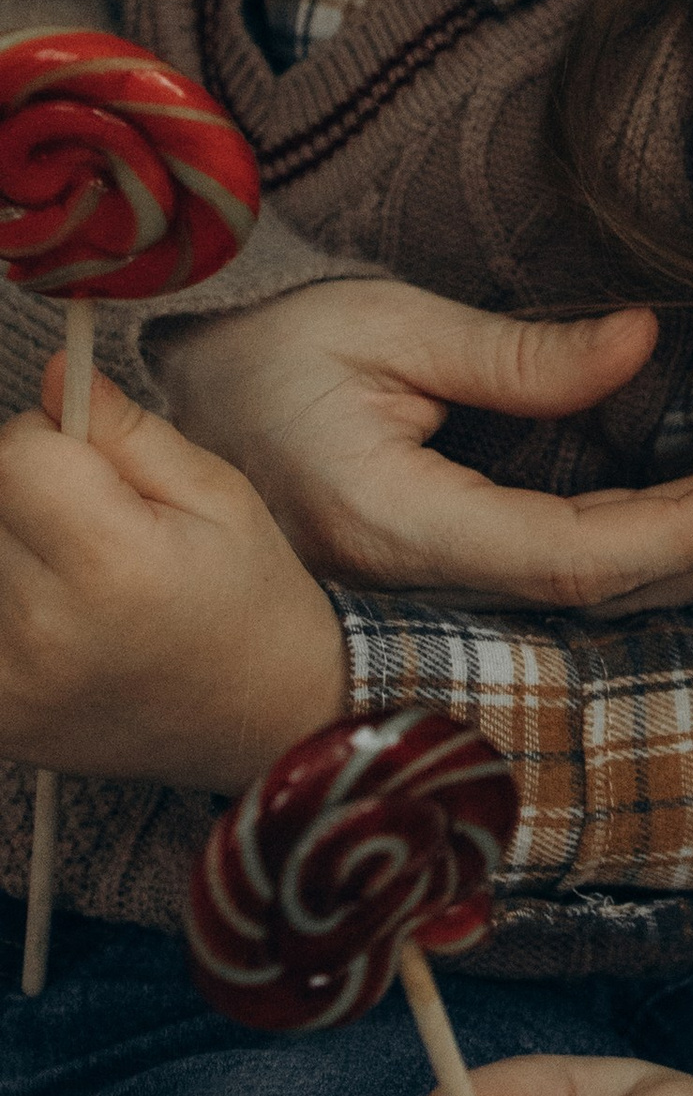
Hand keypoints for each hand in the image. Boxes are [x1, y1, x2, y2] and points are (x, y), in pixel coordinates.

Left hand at [0, 367, 347, 786]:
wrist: (264, 723)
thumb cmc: (250, 602)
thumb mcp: (218, 495)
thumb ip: (128, 432)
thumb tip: (53, 372)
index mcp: (112, 563)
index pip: (13, 452)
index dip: (50, 438)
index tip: (92, 465)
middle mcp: (46, 628)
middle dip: (25, 493)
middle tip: (91, 526)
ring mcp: (9, 682)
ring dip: (13, 551)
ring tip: (78, 580)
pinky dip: (9, 604)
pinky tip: (56, 623)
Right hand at [155, 283, 692, 610]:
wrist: (171, 428)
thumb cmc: (260, 365)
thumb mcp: (382, 328)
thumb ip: (519, 356)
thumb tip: (645, 344)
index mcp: (405, 530)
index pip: (588, 555)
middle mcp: (435, 588)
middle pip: (625, 586)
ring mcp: (448, 596)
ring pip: (619, 592)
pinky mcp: (465, 578)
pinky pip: (590, 574)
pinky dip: (679, 544)